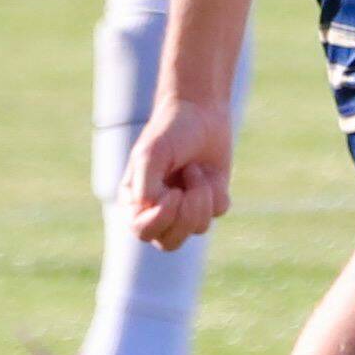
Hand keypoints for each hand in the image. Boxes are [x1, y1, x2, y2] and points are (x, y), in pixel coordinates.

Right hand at [122, 100, 238, 248]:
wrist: (199, 111)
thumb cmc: (169, 132)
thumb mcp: (150, 155)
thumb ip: (146, 187)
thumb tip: (152, 211)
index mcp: (136, 202)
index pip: (142, 232)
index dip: (161, 218)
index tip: (173, 193)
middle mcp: (159, 210)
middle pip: (170, 242)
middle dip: (184, 216)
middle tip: (186, 189)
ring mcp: (186, 207)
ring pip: (198, 228)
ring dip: (201, 196)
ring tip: (194, 169)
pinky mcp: (211, 200)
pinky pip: (218, 211)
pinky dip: (216, 191)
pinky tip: (207, 172)